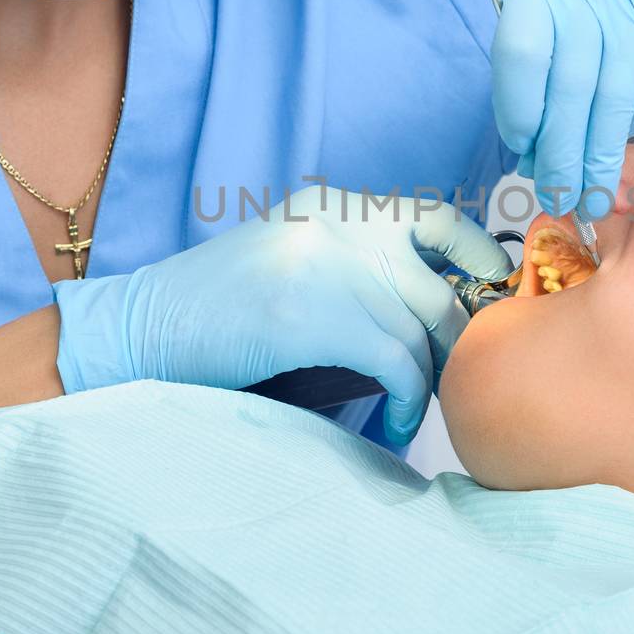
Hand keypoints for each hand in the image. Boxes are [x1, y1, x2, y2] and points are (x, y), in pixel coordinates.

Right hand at [53, 188, 514, 443]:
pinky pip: (396, 361)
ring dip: (429, 384)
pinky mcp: (308, 312)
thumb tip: (444, 322)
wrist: (137, 333)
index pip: (434, 216)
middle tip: (454, 384)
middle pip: (437, 287)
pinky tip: (396, 425)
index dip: (479, 256)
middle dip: (457, 345)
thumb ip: (358, 278)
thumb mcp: (294, 274)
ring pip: (420, 330)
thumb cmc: (216, 322)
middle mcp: (335, 224)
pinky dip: (408, 400)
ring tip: (415, 414)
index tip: (496, 294)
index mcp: (331, 208)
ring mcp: (321, 264)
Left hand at [492, 0, 633, 216]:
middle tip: (555, 194)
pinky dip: (626, 126)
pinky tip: (614, 149)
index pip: (518, 48)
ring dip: (596, 154)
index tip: (523, 149)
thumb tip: (530, 141)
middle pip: (567, 82)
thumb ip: (541, 43)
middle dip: (559, 151)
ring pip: (610, 95)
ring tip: (588, 194)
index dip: (519, 109)